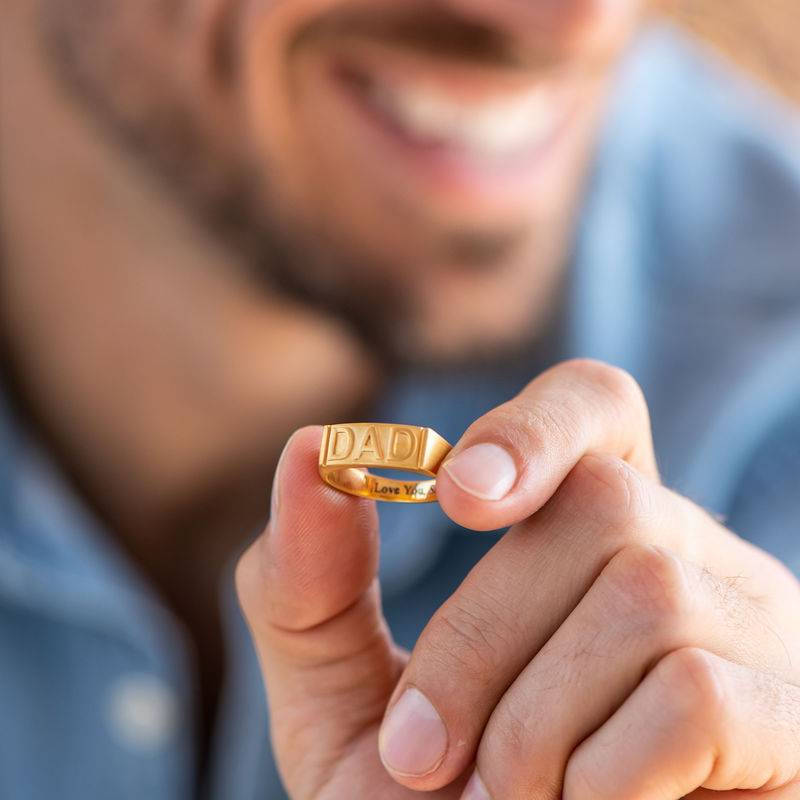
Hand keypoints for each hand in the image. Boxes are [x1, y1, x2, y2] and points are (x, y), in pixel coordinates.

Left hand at [237, 359, 799, 798]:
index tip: (455, 494)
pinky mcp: (790, 721)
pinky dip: (602, 776)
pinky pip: (693, 693)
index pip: (594, 406)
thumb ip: (311, 585)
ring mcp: (754, 630)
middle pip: (600, 503)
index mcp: (586, 534)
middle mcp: (688, 556)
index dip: (534, 426)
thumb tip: (309, 448)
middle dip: (479, 637)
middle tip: (423, 756)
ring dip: (532, 725)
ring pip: (645, 590)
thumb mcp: (347, 700)